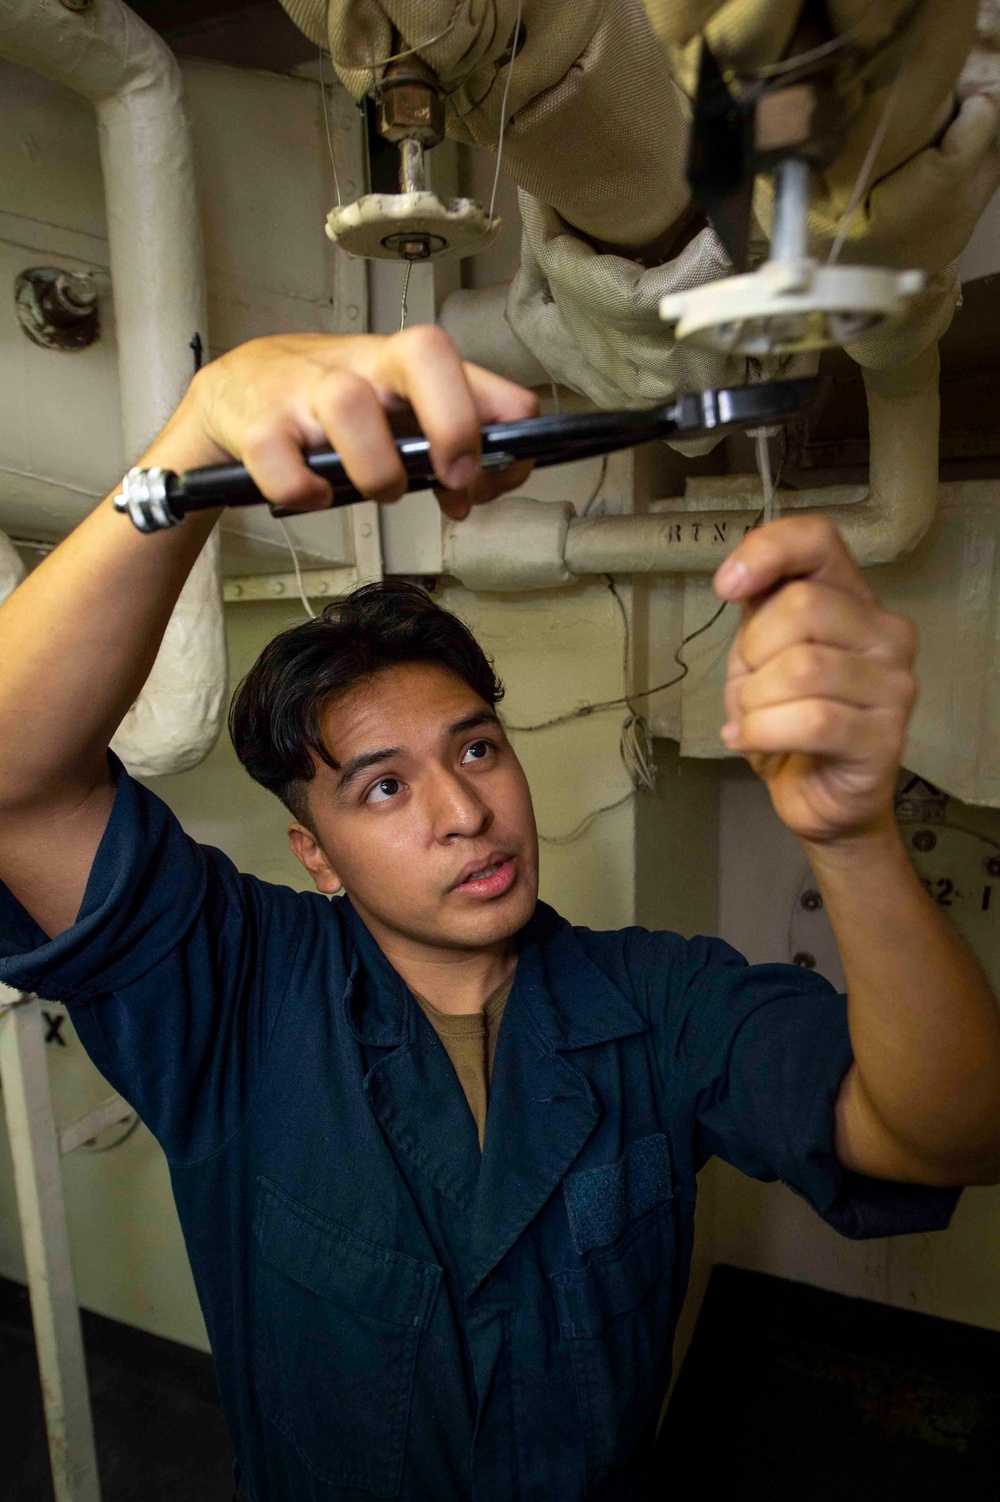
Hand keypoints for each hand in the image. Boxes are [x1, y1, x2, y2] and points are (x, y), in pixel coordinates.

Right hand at [159, 328, 538, 520]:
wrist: (235, 392)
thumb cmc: (329, 407)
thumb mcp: (393, 412)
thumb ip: (451, 445)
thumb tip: (487, 486)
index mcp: (401, 362)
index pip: (467, 363)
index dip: (495, 415)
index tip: (496, 468)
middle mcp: (360, 364)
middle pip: (423, 352)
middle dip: (454, 421)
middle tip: (455, 476)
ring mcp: (305, 388)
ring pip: (350, 405)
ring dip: (379, 469)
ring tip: (380, 491)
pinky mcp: (257, 424)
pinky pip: (283, 464)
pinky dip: (303, 491)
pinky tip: (313, 495)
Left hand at [713, 515, 916, 845]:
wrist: (819, 795)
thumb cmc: (788, 716)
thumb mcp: (759, 653)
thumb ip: (759, 608)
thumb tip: (736, 578)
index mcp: (853, 599)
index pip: (818, 541)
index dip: (767, 551)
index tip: (726, 587)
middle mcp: (886, 632)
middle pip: (802, 606)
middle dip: (753, 652)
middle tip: (752, 686)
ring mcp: (894, 685)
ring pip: (800, 668)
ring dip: (755, 701)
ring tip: (755, 720)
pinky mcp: (886, 737)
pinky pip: (811, 721)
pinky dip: (762, 732)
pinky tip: (751, 740)